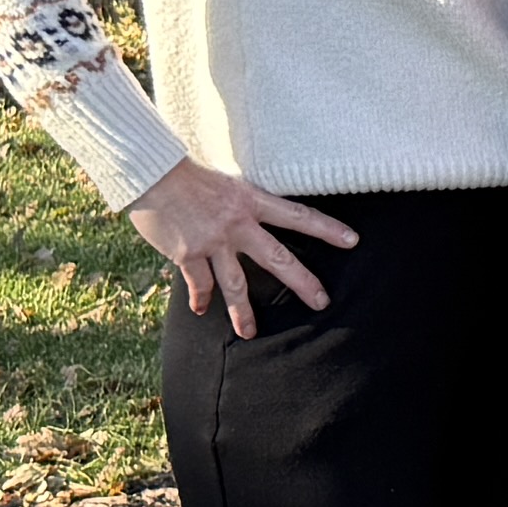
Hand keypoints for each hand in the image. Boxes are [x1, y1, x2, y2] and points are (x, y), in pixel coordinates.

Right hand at [125, 159, 356, 337]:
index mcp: (251, 200)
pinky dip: (200, 299)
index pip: (299, 215)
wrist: (154, 173)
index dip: (327, 228)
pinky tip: (201, 310)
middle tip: (322, 302)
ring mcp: (214, 242)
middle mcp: (238, 224)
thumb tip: (254, 218)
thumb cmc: (190, 175)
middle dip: (302, 283)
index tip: (353, 240)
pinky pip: (199, 284)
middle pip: (278, 259)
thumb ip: (243, 204)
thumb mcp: (227, 183)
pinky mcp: (188, 254)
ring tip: (250, 333)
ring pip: (236, 285)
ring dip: (243, 313)